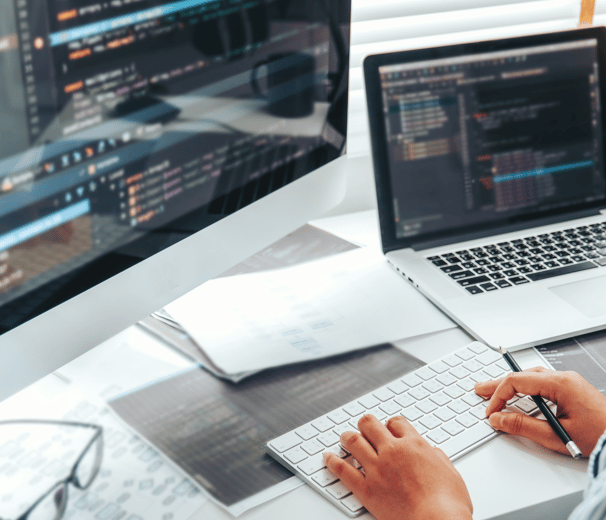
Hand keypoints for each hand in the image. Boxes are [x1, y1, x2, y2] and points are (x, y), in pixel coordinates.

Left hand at [323, 415, 472, 519]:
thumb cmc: (448, 504)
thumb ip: (438, 459)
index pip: (396, 423)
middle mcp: (393, 452)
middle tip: (363, 426)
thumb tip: (433, 453)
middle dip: (366, 423)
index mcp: (415, 445)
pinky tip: (328, 458)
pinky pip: (343, 471)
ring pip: (354, 442)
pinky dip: (333, 462)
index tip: (389, 428)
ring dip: (347, 436)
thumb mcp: (451, 473)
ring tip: (344, 436)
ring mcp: (377, 469)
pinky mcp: (367, 489)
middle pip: (371, 425)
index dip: (391, 424)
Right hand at [475, 367, 605, 456]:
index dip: (499, 396)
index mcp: (560, 384)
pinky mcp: (573, 389)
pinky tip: (518, 395)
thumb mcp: (556, 436)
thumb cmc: (600, 436)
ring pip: (531, 377)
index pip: (517, 382)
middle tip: (479, 390)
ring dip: (511, 385)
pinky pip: (542, 382)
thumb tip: (498, 419)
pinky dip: (525, 388)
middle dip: (498, 384)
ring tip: (494, 392)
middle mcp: (564, 378)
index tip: (491, 411)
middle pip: (521, 375)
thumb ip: (523, 426)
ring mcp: (569, 382)